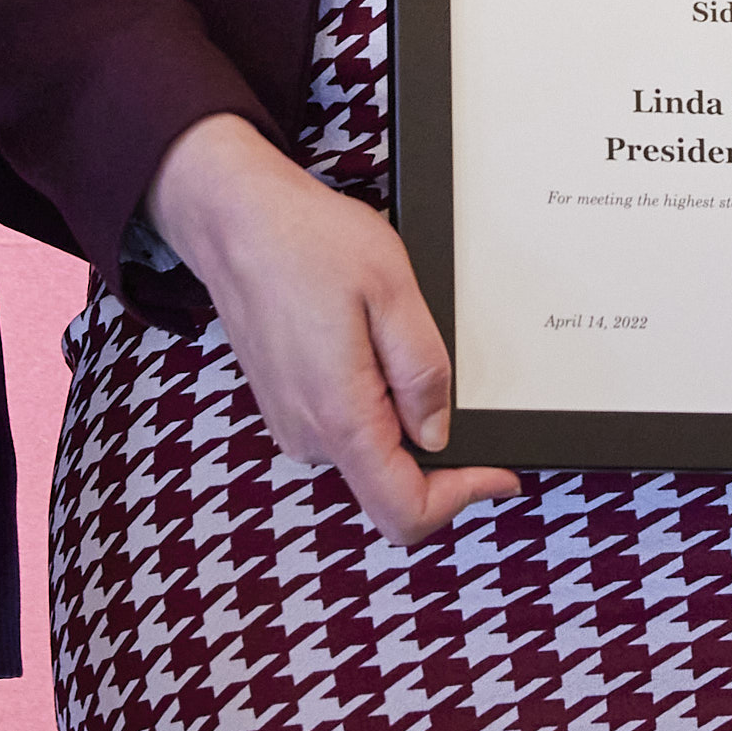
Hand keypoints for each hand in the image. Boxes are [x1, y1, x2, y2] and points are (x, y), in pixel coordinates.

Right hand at [147, 111, 526, 548]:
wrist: (233, 217)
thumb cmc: (308, 242)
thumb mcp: (393, 290)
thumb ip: (423, 371)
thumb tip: (439, 434)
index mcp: (340, 419)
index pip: (404, 513)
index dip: (462, 499)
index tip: (497, 470)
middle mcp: (307, 436)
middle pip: (390, 486)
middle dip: (435, 449)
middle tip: (449, 377)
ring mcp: (290, 423)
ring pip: (368, 453)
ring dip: (399, 415)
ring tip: (393, 336)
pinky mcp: (284, 405)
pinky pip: (343, 426)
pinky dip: (372, 401)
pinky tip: (366, 337)